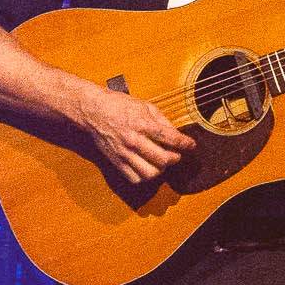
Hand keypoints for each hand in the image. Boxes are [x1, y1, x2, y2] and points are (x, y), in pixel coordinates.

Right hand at [76, 82, 196, 185]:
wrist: (93, 111)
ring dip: (161, 170)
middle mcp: (133, 140)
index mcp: (142, 123)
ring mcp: (124, 153)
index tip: (191, 145)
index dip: (185, 143)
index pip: (170, 138)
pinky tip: (148, 167)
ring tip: (162, 162)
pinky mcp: (116, 161)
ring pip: (150, 173)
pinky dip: (145, 177)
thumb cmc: (119, 105)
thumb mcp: (144, 106)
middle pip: (163, 159)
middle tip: (176, 155)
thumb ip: (162, 121)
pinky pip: (135, 178)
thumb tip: (176, 135)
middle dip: (175, 158)